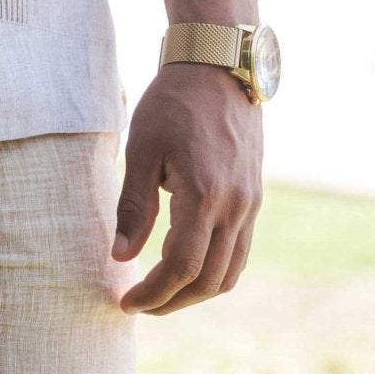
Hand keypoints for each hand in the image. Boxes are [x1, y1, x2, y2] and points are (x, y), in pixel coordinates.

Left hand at [112, 62, 261, 314]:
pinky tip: (187, 267)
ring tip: (160, 292)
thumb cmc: (173, 103)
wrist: (219, 68)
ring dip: (196, 292)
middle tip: (139, 304)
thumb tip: (120, 257)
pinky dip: (215, 271)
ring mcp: (250, 204)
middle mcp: (235, 206)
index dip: (153, 292)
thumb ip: (133, 206)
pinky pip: (239, 252)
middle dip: (172, 301)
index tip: (126, 302)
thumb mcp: (142, 149)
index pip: (181, 266)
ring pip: (230, 272)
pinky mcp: (254, 198)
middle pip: (208, 280)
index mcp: (205, 194)